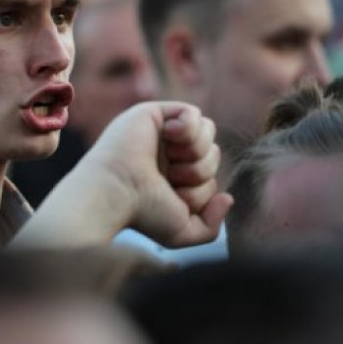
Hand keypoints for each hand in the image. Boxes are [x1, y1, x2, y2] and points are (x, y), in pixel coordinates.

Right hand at [86, 102, 232, 247]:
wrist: (115, 193)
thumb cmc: (142, 213)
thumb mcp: (182, 231)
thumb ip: (211, 225)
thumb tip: (227, 198)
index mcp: (173, 175)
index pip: (210, 171)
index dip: (204, 187)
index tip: (177, 197)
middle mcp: (166, 152)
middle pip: (213, 150)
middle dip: (201, 170)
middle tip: (173, 179)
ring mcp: (159, 132)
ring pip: (207, 130)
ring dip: (196, 151)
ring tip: (171, 160)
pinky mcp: (152, 113)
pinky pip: (192, 113)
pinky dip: (188, 128)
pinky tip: (168, 138)